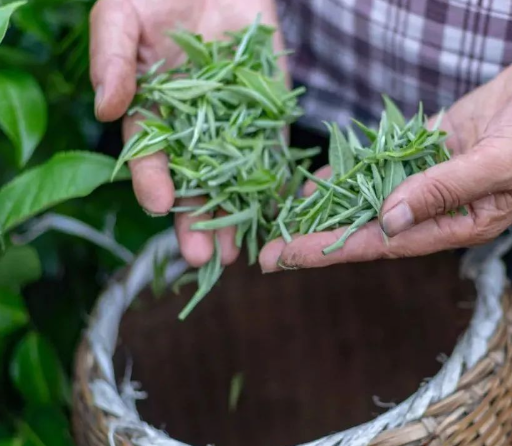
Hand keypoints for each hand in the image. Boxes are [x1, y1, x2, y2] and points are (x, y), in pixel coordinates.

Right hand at [90, 0, 282, 266]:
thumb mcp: (122, 16)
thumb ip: (111, 58)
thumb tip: (106, 108)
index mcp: (153, 111)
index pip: (151, 154)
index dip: (154, 180)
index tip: (160, 206)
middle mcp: (192, 127)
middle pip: (194, 179)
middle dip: (198, 217)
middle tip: (204, 257)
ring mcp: (233, 122)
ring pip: (234, 176)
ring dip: (236, 213)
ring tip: (238, 251)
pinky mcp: (268, 111)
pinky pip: (273, 148)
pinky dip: (277, 180)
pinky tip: (279, 211)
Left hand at [258, 0, 511, 271]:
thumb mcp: (497, 166)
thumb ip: (440, 190)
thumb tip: (386, 218)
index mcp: (458, 224)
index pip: (381, 243)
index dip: (329, 250)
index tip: (285, 258)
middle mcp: (439, 205)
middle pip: (367, 224)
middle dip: (317, 236)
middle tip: (266, 248)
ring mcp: (432, 172)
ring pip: (371, 192)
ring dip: (330, 203)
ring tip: (283, 214)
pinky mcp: (431, 142)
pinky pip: (384, 158)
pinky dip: (354, 164)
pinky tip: (324, 173)